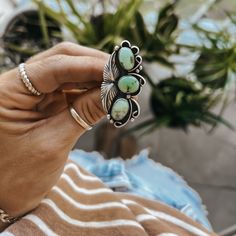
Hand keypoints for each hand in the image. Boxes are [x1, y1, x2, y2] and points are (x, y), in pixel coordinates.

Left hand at [0, 42, 107, 218]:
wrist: (4, 195)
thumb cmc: (18, 176)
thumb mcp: (54, 144)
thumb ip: (85, 114)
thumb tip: (115, 92)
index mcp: (7, 92)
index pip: (54, 66)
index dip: (89, 65)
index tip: (118, 70)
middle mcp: (18, 85)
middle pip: (62, 61)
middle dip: (95, 66)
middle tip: (124, 74)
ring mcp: (33, 93)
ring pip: (70, 73)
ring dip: (96, 78)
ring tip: (120, 86)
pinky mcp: (45, 103)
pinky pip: (72, 90)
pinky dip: (91, 91)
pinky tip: (107, 95)